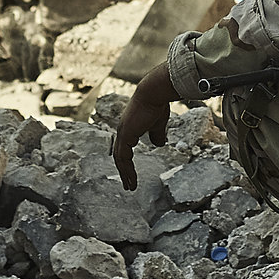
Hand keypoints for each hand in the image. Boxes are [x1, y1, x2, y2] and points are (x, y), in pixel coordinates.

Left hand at [114, 64, 175, 188]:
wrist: (153, 92)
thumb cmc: (157, 104)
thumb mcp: (158, 123)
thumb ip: (156, 134)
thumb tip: (159, 144)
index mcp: (129, 127)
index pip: (124, 148)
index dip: (127, 162)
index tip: (131, 172)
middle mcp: (123, 130)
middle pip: (119, 155)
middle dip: (124, 171)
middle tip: (128, 184)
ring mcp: (122, 132)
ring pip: (120, 158)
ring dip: (125, 173)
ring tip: (130, 186)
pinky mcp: (125, 135)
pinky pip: (123, 157)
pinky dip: (126, 169)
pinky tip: (131, 178)